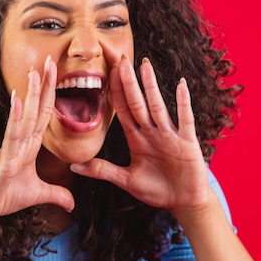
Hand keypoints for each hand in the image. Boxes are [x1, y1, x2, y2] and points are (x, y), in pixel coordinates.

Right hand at [0, 56, 74, 225]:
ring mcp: (12, 148)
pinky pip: (11, 136)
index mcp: (30, 144)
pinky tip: (17, 100)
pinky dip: (15, 118)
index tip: (57, 72)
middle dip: (44, 85)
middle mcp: (21, 141)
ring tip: (36, 73)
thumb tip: (72, 203)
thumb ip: (56, 194)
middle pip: (36, 109)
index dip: (51, 94)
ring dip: (30, 94)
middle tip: (50, 60)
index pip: (43, 114)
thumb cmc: (2, 197)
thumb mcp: (37, 194)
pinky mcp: (4, 161)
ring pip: (25, 117)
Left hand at [71, 55, 210, 213]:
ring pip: (157, 107)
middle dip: (129, 82)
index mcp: (137, 139)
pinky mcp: (187, 143)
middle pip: (138, 103)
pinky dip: (183, 103)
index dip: (116, 92)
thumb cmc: (157, 190)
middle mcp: (152, 133)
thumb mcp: (126, 180)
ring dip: (151, 86)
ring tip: (145, 65)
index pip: (123, 110)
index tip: (109, 72)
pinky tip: (181, 85)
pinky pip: (185, 120)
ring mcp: (170, 136)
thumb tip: (73, 167)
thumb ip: (102, 171)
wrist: (185, 202)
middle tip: (122, 58)